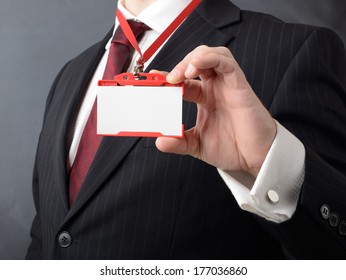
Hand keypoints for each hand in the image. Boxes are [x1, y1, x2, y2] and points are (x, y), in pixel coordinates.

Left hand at [155, 46, 275, 176]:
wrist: (256, 158)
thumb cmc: (232, 148)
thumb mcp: (197, 145)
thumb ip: (179, 142)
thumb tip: (160, 141)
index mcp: (204, 98)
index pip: (183, 80)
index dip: (167, 78)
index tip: (152, 81)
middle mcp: (214, 88)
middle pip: (195, 61)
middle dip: (178, 65)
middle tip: (165, 79)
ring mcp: (227, 85)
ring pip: (210, 55)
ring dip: (192, 58)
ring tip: (180, 74)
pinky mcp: (239, 85)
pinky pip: (226, 62)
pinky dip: (209, 59)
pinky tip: (195, 68)